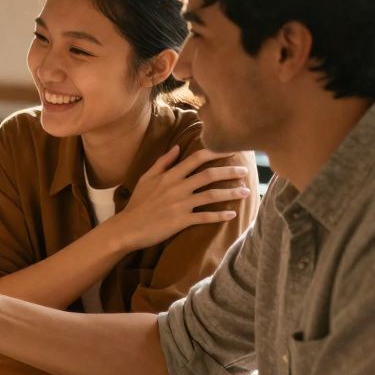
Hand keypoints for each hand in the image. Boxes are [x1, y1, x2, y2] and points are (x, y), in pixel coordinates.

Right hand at [105, 146, 249, 251]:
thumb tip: (177, 147)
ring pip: (211, 195)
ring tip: (246, 191)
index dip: (215, 152)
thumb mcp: (146, 178)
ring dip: (231, 193)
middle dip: (229, 171)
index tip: (230, 149)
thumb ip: (163, 162)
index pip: (196, 159)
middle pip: (209, 175)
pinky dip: (220, 215)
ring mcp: (180, 204)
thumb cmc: (138, 202)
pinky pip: (205, 217)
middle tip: (245, 171)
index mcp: (170, 176)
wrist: (129, 227)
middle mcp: (177, 187)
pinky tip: (232, 214)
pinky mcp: (181, 221)